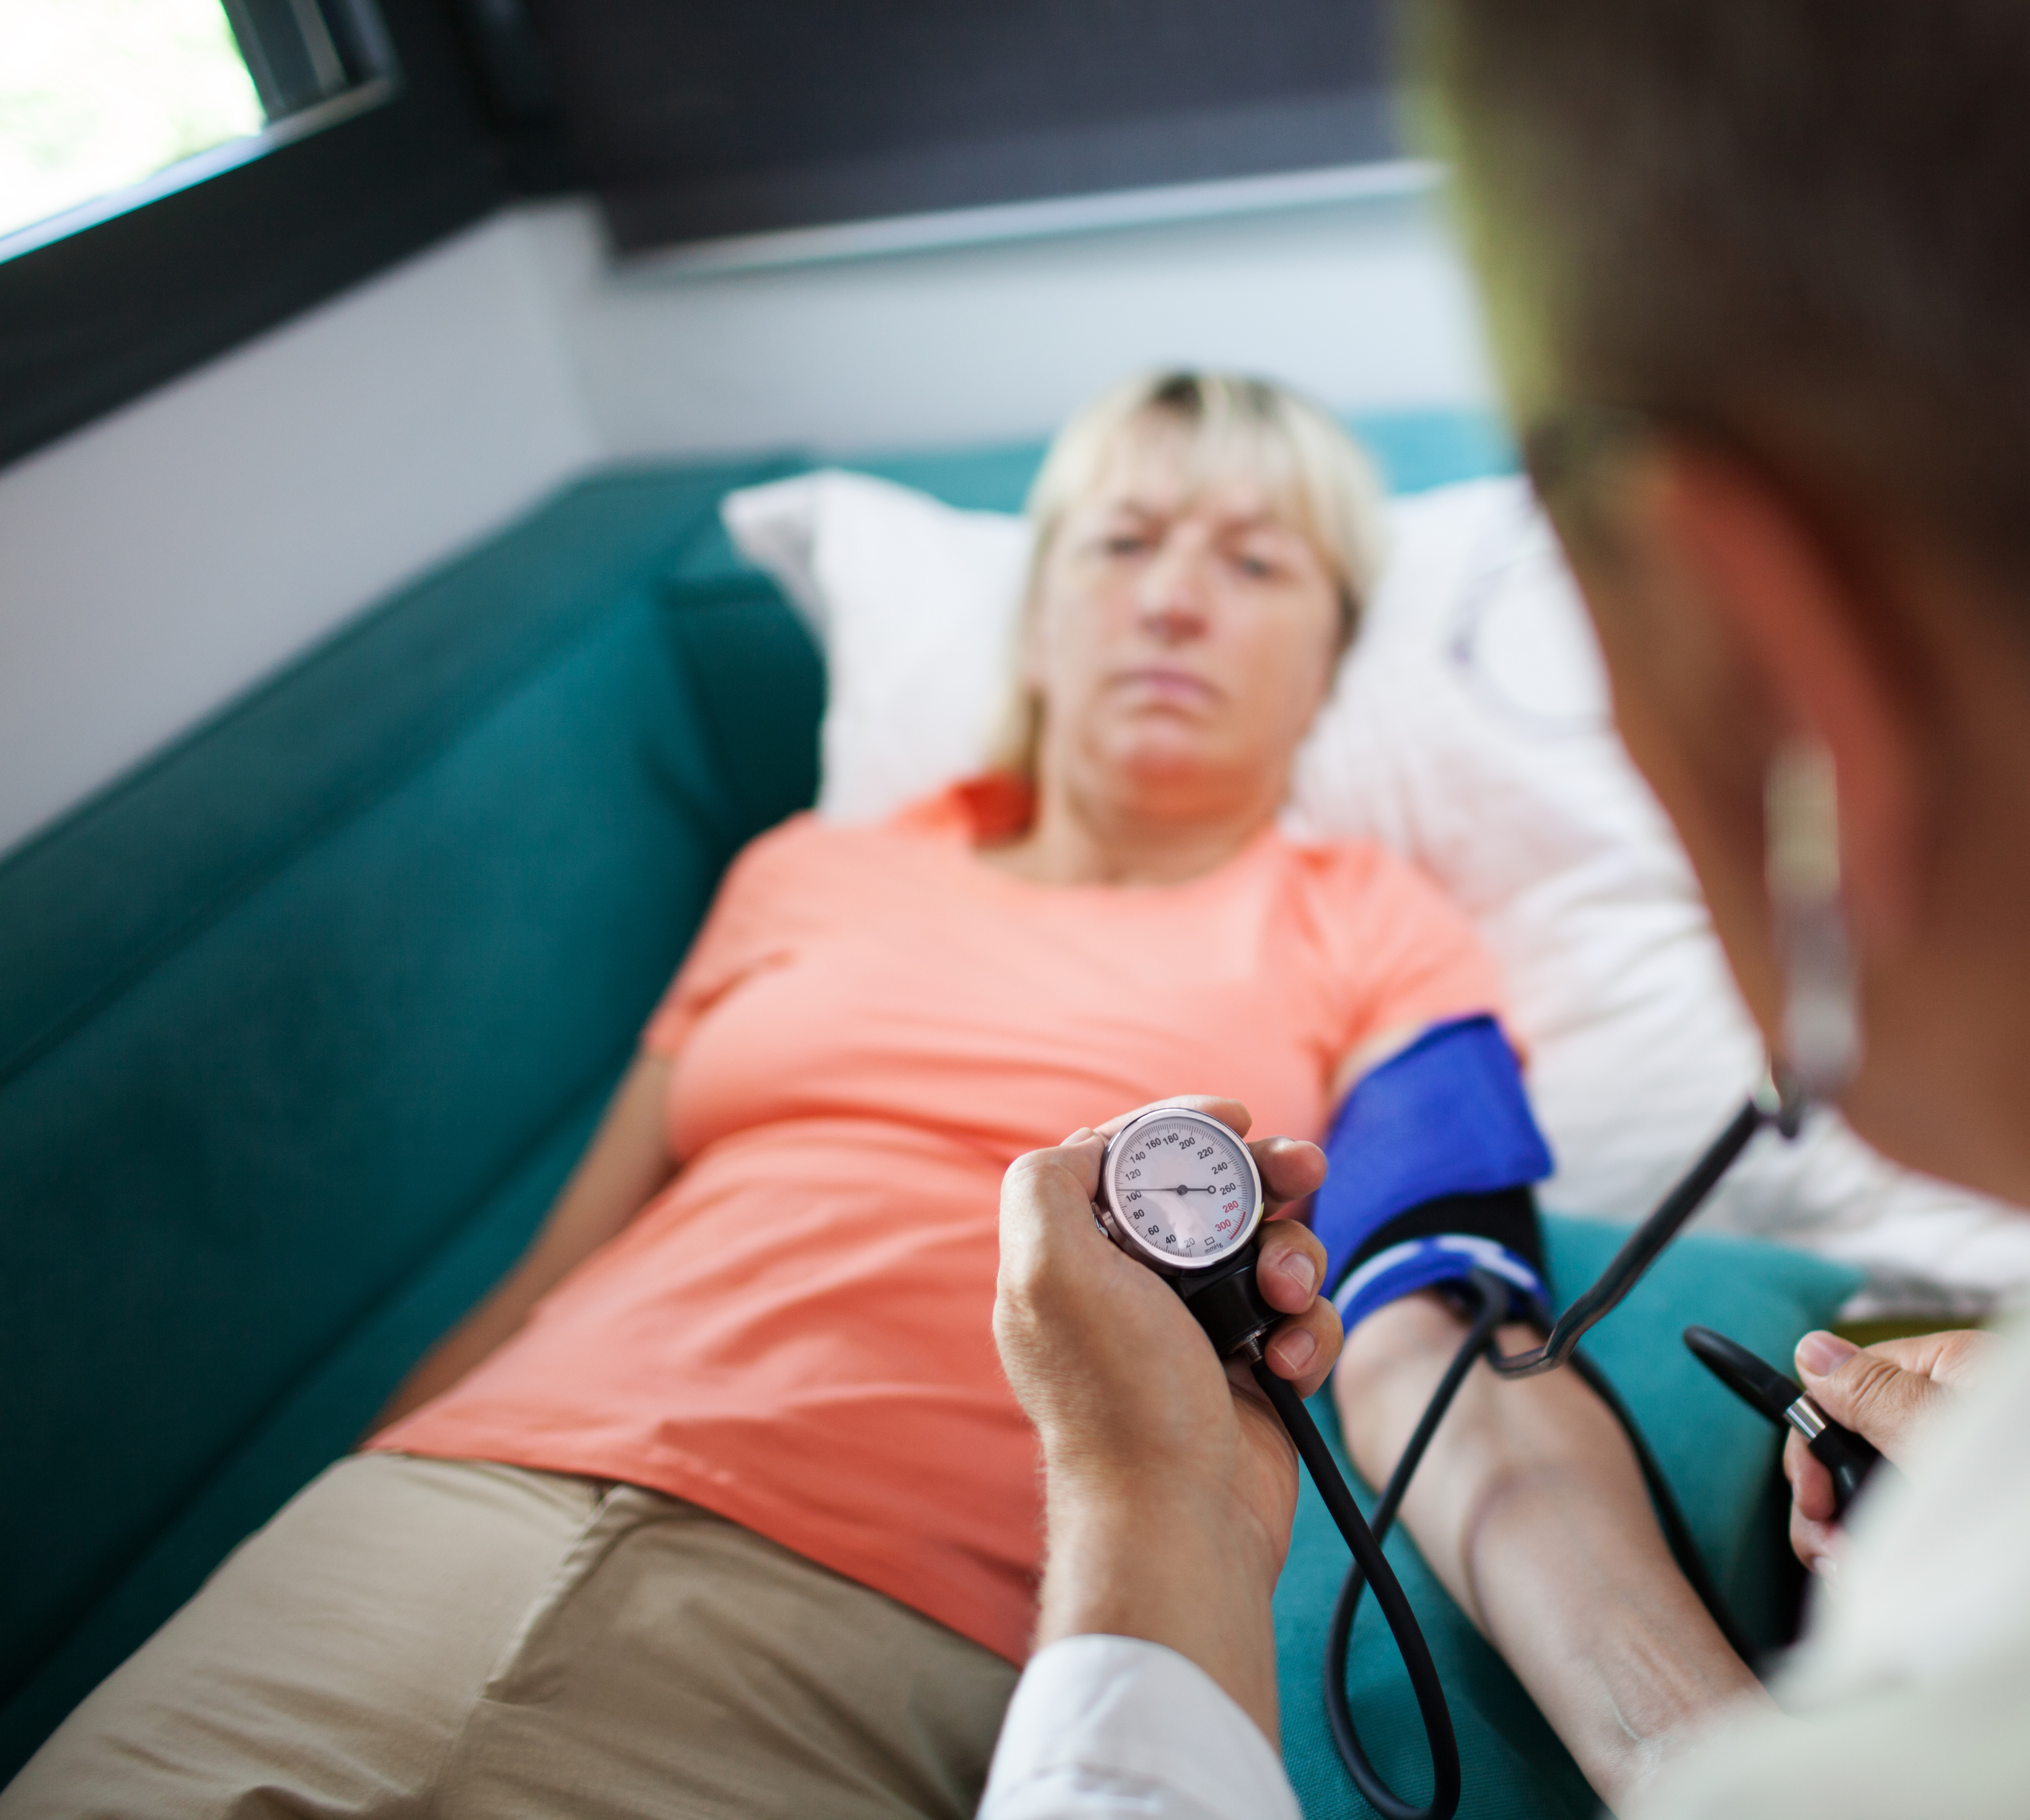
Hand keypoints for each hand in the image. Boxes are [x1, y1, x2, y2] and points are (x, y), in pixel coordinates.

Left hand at [994, 1096, 1333, 1738]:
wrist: (1181, 1520)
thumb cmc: (1119, 1399)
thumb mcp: (1048, 1272)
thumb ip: (1046, 1184)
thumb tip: (1090, 1146)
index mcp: (1077, 1258)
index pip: (1130, 1161)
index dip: (1183, 1130)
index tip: (1234, 1120)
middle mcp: (1135, 1289)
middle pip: (1214, 1194)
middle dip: (1264, 1176)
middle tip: (1303, 1168)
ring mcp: (1198, 1330)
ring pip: (1270, 1248)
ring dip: (1293, 1257)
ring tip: (1283, 1297)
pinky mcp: (1253, 1369)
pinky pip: (1300, 1317)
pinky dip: (1305, 1329)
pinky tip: (1285, 1362)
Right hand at [1785, 1326, 1993, 1574]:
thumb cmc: (2017, 1488)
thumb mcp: (1940, 1435)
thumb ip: (1876, 1392)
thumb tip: (1814, 1352)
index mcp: (1950, 1371)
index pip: (1845, 1387)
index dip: (1814, 1444)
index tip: (1811, 1502)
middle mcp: (1955, 1410)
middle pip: (1855, 1440)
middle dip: (1828, 1498)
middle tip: (1830, 1552)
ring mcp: (1962, 1461)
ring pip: (1879, 1488)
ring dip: (1853, 1533)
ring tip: (1856, 1576)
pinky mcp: (1972, 1506)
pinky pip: (1910, 1521)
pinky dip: (1889, 1551)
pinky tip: (1884, 1577)